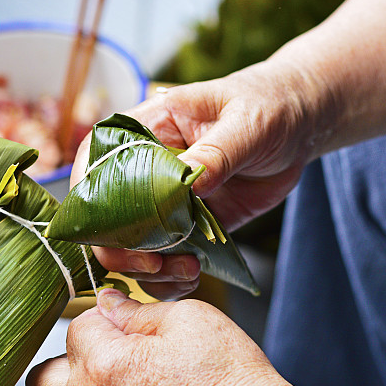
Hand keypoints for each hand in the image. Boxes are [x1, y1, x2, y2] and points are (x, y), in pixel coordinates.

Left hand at [26, 289, 293, 385]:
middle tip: (102, 353)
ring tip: (126, 385)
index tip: (126, 321)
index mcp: (100, 367)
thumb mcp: (188, 319)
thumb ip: (136, 311)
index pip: (76, 327)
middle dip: (67, 361)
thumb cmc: (229, 384)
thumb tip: (110, 306)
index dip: (105, 318)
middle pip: (43, 381)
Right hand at [71, 60, 325, 298]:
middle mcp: (143, 171)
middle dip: (120, 249)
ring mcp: (163, 204)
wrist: (296, 126)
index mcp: (144, 131)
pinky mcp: (187, 229)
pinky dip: (171, 280)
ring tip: (185, 271)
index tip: (110, 229)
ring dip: (147, 271)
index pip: (95, 164)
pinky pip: (165, 261)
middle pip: (104, 218)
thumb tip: (189, 182)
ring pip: (131, 248)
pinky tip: (193, 275)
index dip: (89, 199)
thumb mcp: (245, 122)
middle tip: (153, 263)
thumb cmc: (265, 105)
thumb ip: (216, 152)